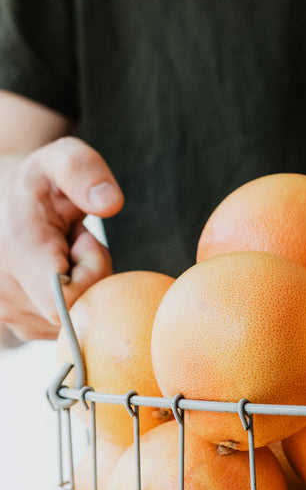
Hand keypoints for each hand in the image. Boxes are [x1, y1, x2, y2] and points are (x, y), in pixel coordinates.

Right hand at [0, 137, 122, 341]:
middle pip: (76, 312)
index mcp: (16, 251)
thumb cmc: (40, 182)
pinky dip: (69, 305)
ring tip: (61, 256)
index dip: (90, 276)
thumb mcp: (62, 160)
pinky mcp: (19, 326)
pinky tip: (55, 275)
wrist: (3, 202)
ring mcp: (9, 313)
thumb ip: (86, 173)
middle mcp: (4, 291)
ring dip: (79, 292)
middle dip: (89, 280)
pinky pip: (64, 328)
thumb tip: (110, 202)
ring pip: (72, 323)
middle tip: (73, 244)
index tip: (83, 242)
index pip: (69, 300)